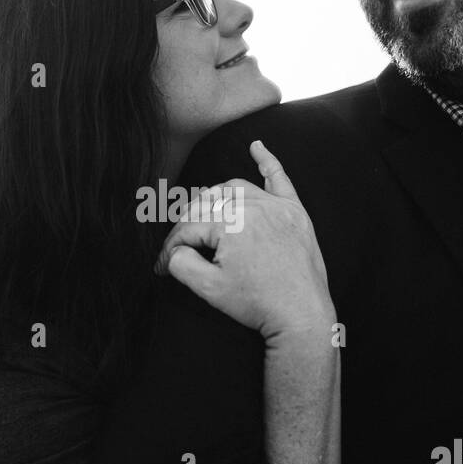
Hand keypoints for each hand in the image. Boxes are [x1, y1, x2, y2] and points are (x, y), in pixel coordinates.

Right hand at [154, 141, 333, 340]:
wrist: (301, 316)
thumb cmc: (257, 304)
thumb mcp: (208, 288)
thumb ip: (180, 263)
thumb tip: (172, 252)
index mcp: (231, 223)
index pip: (188, 227)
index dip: (170, 249)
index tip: (161, 267)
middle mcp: (254, 207)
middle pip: (207, 205)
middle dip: (187, 226)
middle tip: (179, 249)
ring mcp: (277, 207)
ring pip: (235, 188)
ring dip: (214, 198)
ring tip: (201, 215)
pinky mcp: (295, 213)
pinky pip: (280, 179)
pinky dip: (267, 161)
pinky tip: (256, 147)